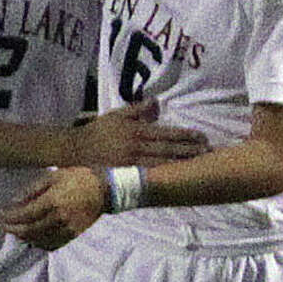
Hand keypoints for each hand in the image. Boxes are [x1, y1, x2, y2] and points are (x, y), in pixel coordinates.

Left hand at [0, 167, 104, 248]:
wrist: (104, 189)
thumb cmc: (78, 178)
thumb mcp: (53, 176)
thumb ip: (33, 190)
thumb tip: (15, 201)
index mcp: (53, 201)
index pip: (24, 214)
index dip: (9, 218)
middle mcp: (59, 218)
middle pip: (29, 230)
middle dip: (13, 229)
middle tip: (2, 227)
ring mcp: (67, 229)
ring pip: (40, 239)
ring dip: (24, 237)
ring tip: (14, 232)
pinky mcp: (74, 234)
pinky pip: (53, 244)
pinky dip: (39, 244)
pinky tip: (32, 239)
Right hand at [63, 100, 207, 167]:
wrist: (74, 150)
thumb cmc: (97, 132)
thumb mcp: (117, 115)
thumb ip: (138, 110)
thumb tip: (156, 103)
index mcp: (136, 131)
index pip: (166, 133)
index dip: (185, 136)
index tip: (201, 137)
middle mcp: (136, 147)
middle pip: (167, 150)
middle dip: (189, 151)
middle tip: (207, 152)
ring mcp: (130, 163)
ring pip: (161, 164)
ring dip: (180, 164)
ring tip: (197, 165)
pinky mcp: (124, 175)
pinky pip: (147, 176)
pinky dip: (163, 177)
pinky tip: (175, 178)